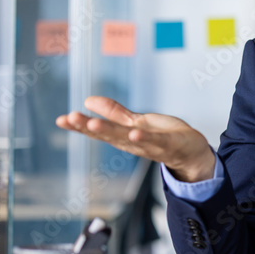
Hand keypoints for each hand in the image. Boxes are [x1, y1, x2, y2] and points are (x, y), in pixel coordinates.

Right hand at [55, 96, 214, 181]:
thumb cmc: (165, 137)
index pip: (99, 131)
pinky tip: (134, 132)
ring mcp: (151, 145)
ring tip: (93, 124)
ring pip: (128, 139)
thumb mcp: (136, 122)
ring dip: (111, 132)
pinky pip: (156, 141)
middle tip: (70, 118)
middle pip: (109, 135)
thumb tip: (88, 100)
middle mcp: (133, 143)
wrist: (193, 153)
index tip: (61, 119)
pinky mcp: (169, 144)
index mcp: (124, 136)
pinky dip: (145, 138)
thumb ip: (115, 114)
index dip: (80, 126)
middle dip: (89, 127)